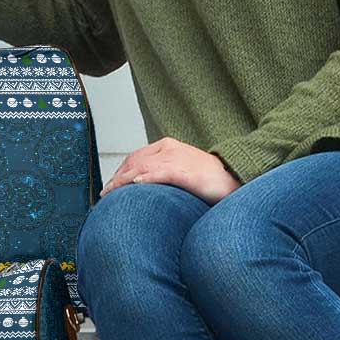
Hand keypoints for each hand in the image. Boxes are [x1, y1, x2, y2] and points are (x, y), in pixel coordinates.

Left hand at [99, 137, 240, 204]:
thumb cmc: (208, 178)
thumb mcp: (181, 169)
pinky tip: (134, 185)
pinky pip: (159, 173)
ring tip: (110, 193)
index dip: (120, 171)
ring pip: (141, 168)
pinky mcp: (183, 171)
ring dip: (122, 181)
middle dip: (117, 178)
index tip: (110, 185)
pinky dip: (144, 178)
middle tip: (105, 193)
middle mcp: (168, 149)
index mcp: (167, 146)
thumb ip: (162, 172)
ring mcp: (175, 159)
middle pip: (133, 161)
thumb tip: (142, 185)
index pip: (135, 157)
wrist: (233, 178)